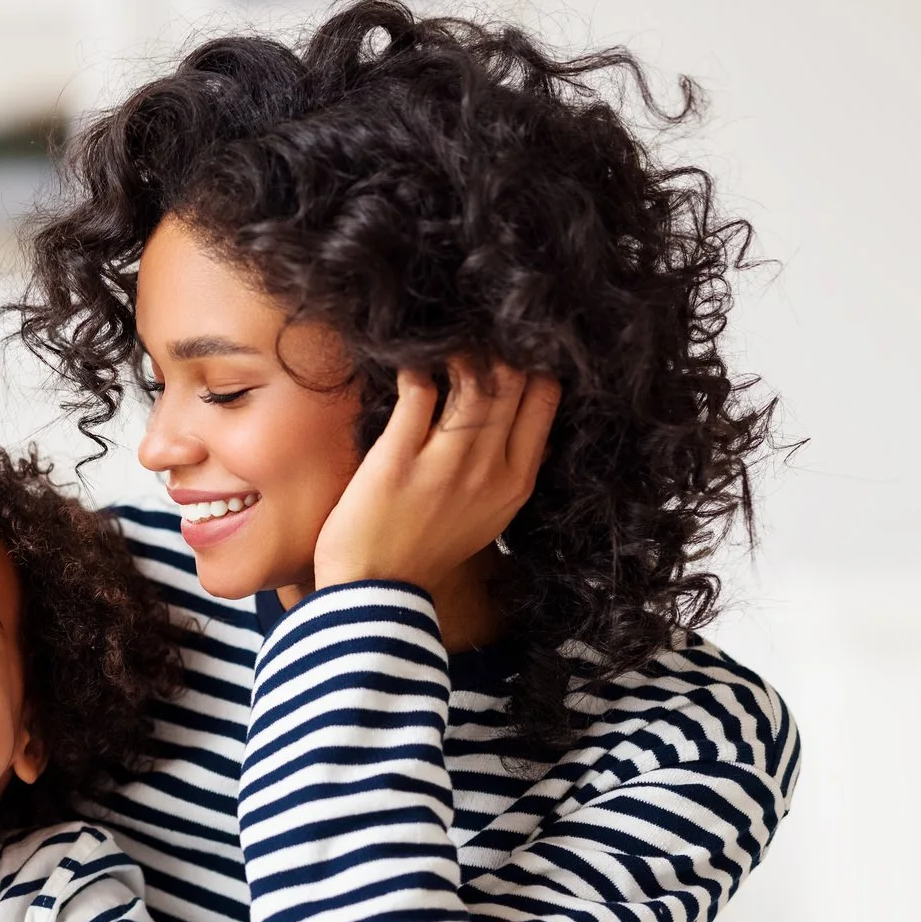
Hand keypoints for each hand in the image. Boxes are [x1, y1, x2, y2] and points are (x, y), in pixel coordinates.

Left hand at [312, 359, 559, 592]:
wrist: (376, 594)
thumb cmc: (426, 550)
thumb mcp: (488, 517)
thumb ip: (510, 473)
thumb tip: (535, 433)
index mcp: (515, 483)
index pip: (544, 400)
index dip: (532, 363)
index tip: (511, 345)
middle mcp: (487, 470)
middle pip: (511, 381)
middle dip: (496, 346)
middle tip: (474, 327)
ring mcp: (444, 465)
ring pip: (474, 380)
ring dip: (459, 350)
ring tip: (443, 340)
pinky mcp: (397, 460)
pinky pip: (417, 392)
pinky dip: (414, 368)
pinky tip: (406, 361)